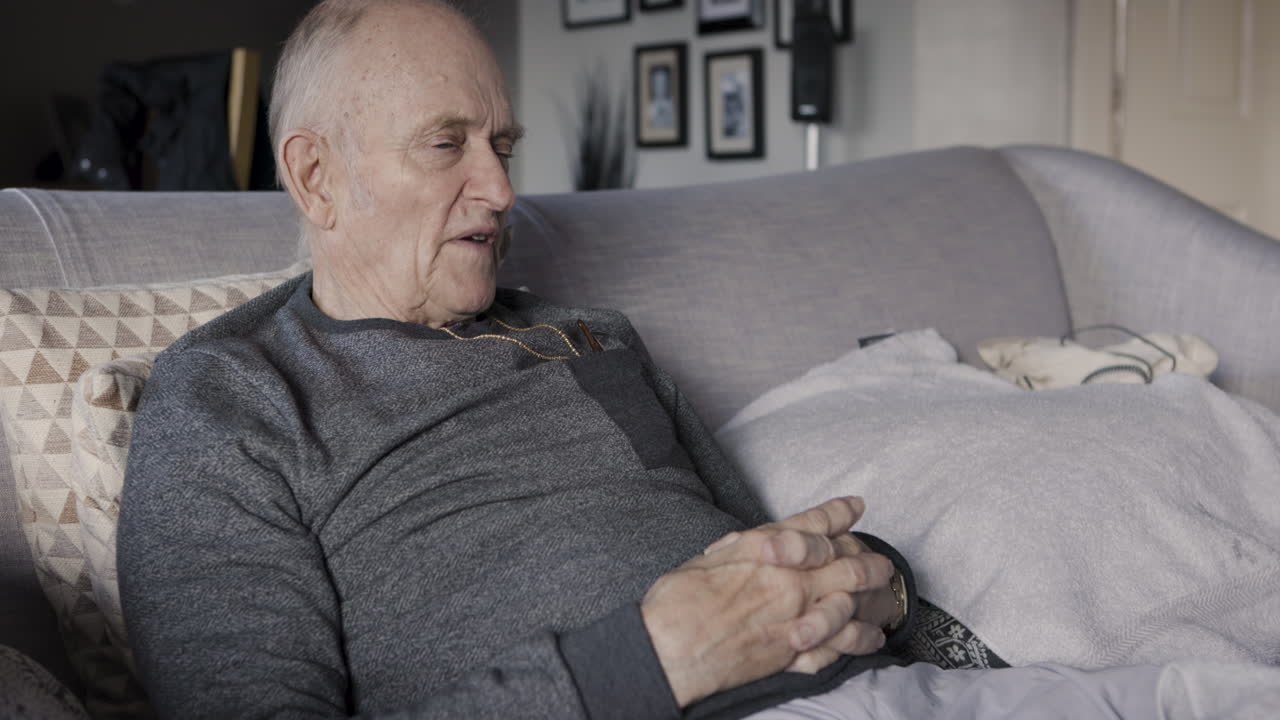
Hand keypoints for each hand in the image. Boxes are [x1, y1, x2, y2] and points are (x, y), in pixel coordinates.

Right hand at [640, 497, 893, 707]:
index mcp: (766, 550)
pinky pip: (839, 647)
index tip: (856, 506)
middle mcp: (789, 581)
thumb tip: (758, 542)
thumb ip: (742, 548)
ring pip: (850, 604)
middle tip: (883, 562)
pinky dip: (859, 641)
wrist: (671, 650)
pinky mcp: (794, 653)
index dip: (839, 513)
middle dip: (870, 561)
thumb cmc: (678, 602)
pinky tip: (871, 638)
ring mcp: (796, 618)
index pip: (813, 524)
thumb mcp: (710, 558)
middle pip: (846, 563)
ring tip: (887, 599)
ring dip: (873, 600)